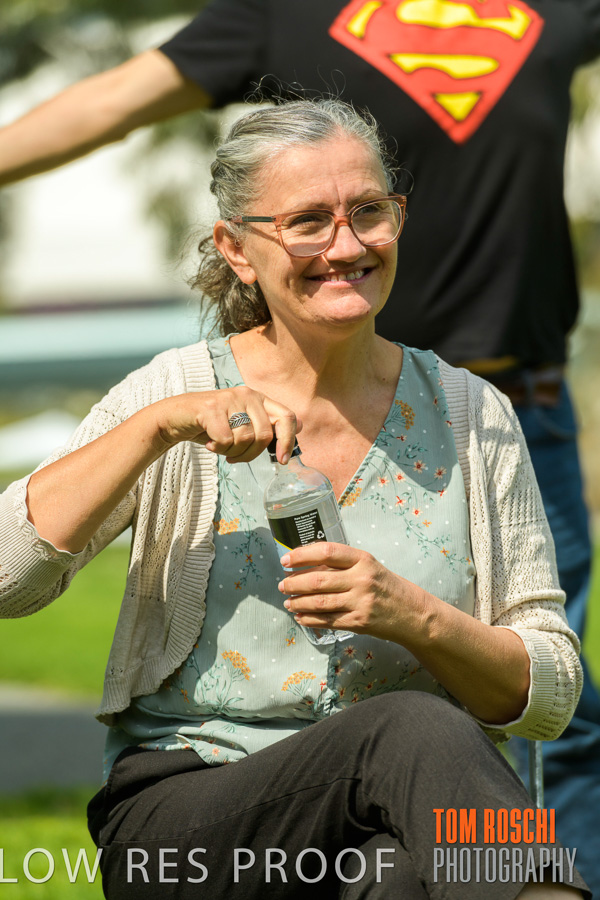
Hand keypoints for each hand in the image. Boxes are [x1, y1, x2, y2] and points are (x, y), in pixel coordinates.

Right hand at [151, 386, 300, 462]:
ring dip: (232, 452)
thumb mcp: (242, 424)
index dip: (288, 440)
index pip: (287, 417)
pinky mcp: (211, 408)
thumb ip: (268, 424)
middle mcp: (246, 394)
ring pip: (245, 439)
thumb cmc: (212, 424)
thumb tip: (300, 426)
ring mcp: (229, 399)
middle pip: (265, 435)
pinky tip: (209, 443)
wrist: (176, 417)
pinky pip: (226, 440)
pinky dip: (218, 449)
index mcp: (258, 398)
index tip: (282, 460)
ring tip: (219, 446)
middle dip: (250, 454)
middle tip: (235, 456)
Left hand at [277, 543, 427, 642]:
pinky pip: (327, 621)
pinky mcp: (359, 622)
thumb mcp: (369, 567)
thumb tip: (306, 567)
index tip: (286, 559)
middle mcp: (362, 579)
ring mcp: (360, 602)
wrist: (413, 613)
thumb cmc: (387, 587)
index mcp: (363, 559)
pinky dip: (309, 619)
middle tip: (282, 585)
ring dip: (298, 603)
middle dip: (294, 583)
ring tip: (288, 602)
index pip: (326, 551)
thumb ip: (343, 566)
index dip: (302, 555)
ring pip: (319, 602)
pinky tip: (300, 617)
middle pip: (318, 580)